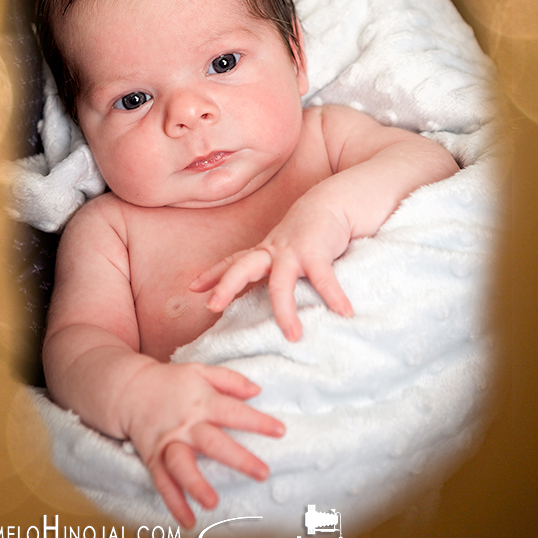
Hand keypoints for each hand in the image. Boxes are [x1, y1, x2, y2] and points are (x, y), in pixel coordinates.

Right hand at [118, 360, 284, 527]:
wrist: (129, 389)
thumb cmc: (171, 380)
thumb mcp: (200, 370)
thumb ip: (229, 379)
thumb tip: (257, 390)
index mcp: (202, 401)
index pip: (234, 412)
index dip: (257, 421)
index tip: (280, 431)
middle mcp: (187, 424)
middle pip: (213, 443)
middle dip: (238, 459)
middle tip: (263, 473)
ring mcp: (169, 443)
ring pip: (182, 466)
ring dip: (196, 485)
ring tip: (213, 503)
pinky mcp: (154, 458)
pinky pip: (163, 483)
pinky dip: (174, 503)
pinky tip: (188, 522)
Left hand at [190, 193, 353, 340]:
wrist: (332, 201)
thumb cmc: (309, 231)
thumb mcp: (283, 249)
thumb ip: (272, 269)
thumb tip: (263, 294)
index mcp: (264, 253)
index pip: (233, 262)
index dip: (213, 274)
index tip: (193, 287)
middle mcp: (273, 252)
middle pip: (242, 267)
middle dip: (226, 286)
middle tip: (212, 306)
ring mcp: (292, 252)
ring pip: (280, 284)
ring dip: (284, 311)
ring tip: (293, 336)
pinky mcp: (316, 252)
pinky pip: (323, 279)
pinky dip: (334, 297)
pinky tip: (345, 312)